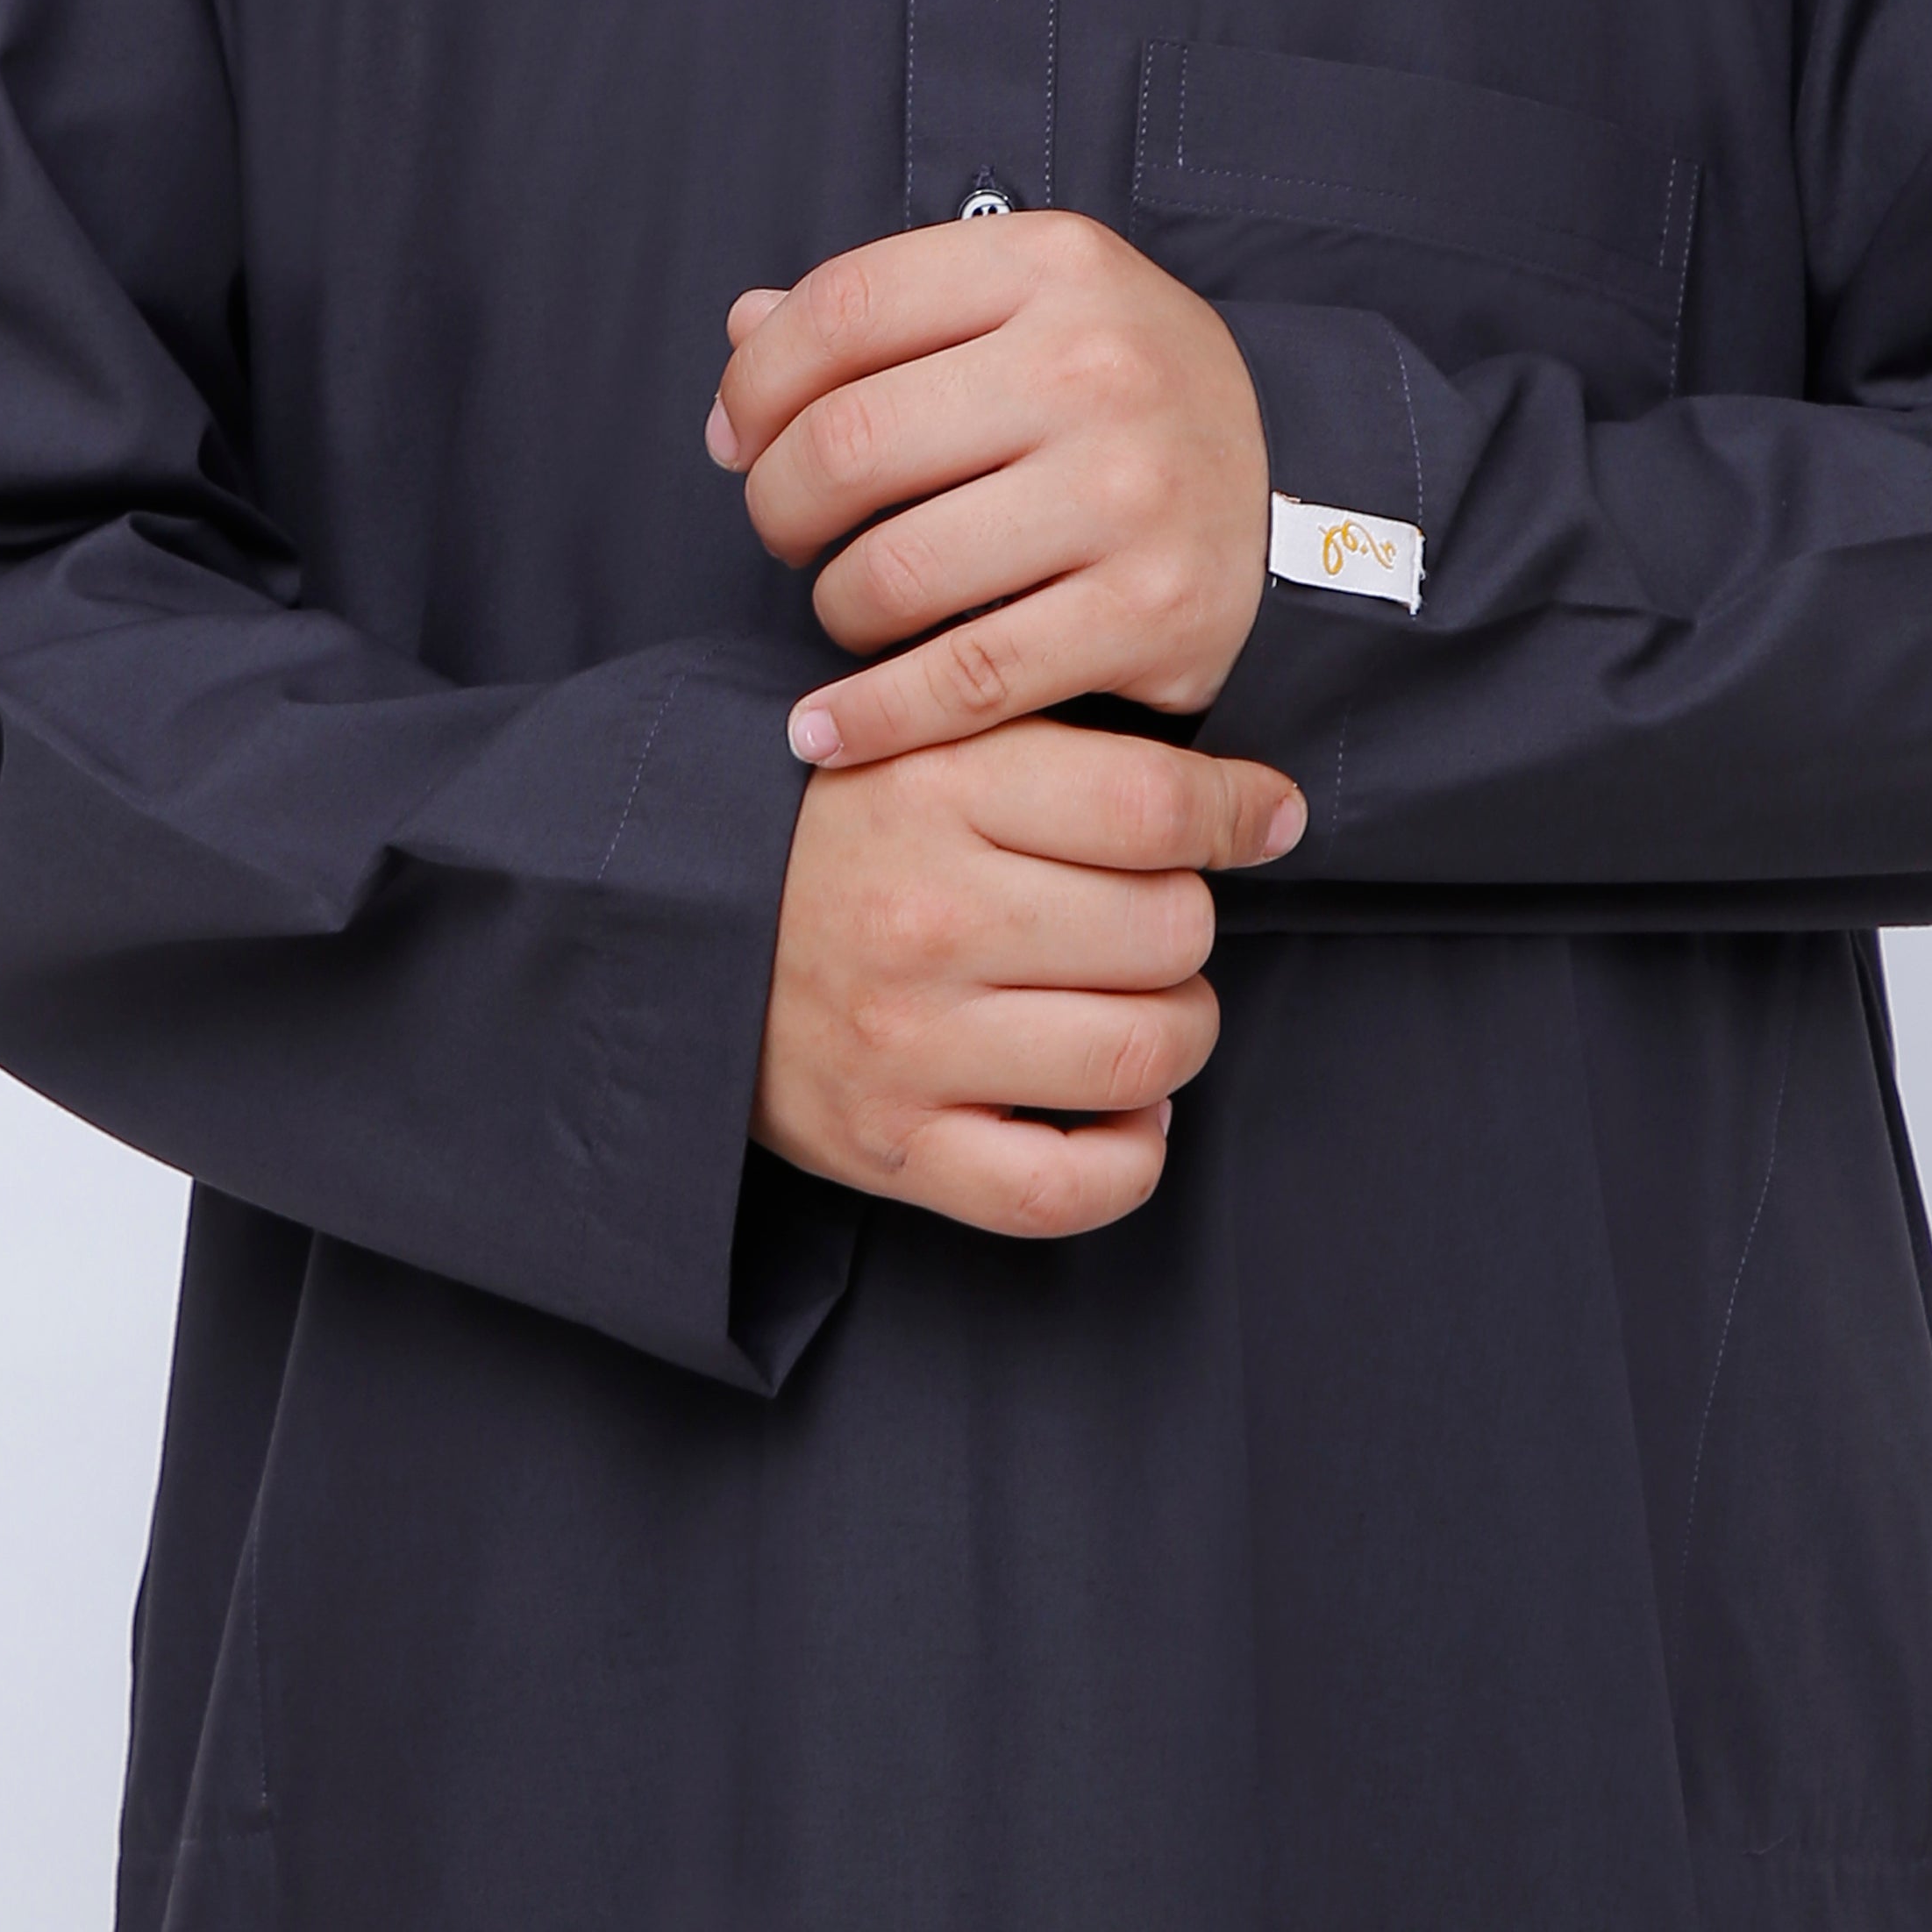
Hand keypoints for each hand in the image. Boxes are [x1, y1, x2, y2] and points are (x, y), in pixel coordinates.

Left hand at [710, 215, 1272, 767]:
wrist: (1302, 482)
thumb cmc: (1123, 392)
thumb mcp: (1027, 306)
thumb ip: (887, 314)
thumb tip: (743, 330)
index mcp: (1054, 265)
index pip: (844, 307)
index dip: (756, 382)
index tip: (737, 439)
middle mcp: (1095, 368)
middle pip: (847, 445)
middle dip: (776, 505)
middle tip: (784, 533)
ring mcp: (1129, 494)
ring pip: (892, 573)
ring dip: (832, 606)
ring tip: (845, 605)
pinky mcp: (1151, 614)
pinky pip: (965, 683)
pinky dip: (874, 718)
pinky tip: (828, 728)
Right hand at [754, 717, 1305, 1234]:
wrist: (669, 928)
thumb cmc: (836, 830)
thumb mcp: (929, 742)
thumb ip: (1068, 750)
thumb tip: (1254, 806)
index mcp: (939, 790)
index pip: (1152, 805)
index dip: (1238, 813)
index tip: (1262, 820)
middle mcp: (930, 918)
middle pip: (1168, 930)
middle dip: (1187, 926)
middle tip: (1148, 920)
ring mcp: (912, 1044)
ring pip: (1141, 1053)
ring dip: (1175, 1035)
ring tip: (1139, 1008)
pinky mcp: (897, 1149)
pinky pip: (1068, 1189)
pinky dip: (1129, 1159)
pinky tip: (1124, 1114)